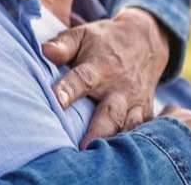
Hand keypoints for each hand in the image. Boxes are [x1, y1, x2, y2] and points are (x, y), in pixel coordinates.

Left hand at [41, 8, 168, 145]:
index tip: (56, 102)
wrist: (145, 41)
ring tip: (100, 157)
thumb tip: (45, 51)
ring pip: (127, 125)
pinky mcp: (145, 111)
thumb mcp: (83, 35)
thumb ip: (63, 44)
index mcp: (99, 66)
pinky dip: (135, 141)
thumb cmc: (103, 40)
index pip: (82, 79)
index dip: (68, 90)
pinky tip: (123, 155)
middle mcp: (119, 86)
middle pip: (109, 112)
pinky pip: (142, 129)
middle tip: (83, 147)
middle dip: (98, 130)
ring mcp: (134, 100)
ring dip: (116, 140)